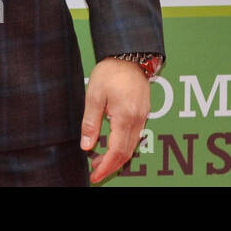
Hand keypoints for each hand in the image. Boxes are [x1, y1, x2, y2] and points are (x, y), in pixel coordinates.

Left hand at [79, 57, 150, 183]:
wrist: (130, 55)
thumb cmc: (111, 71)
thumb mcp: (94, 95)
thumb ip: (91, 122)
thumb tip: (87, 146)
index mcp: (126, 117)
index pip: (117, 152)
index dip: (106, 167)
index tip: (94, 175)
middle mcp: (138, 120)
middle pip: (127, 153)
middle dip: (111, 166)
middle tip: (94, 170)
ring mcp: (143, 117)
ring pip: (132, 146)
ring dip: (117, 157)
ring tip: (99, 159)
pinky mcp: (143, 112)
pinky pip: (135, 136)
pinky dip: (124, 146)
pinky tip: (112, 144)